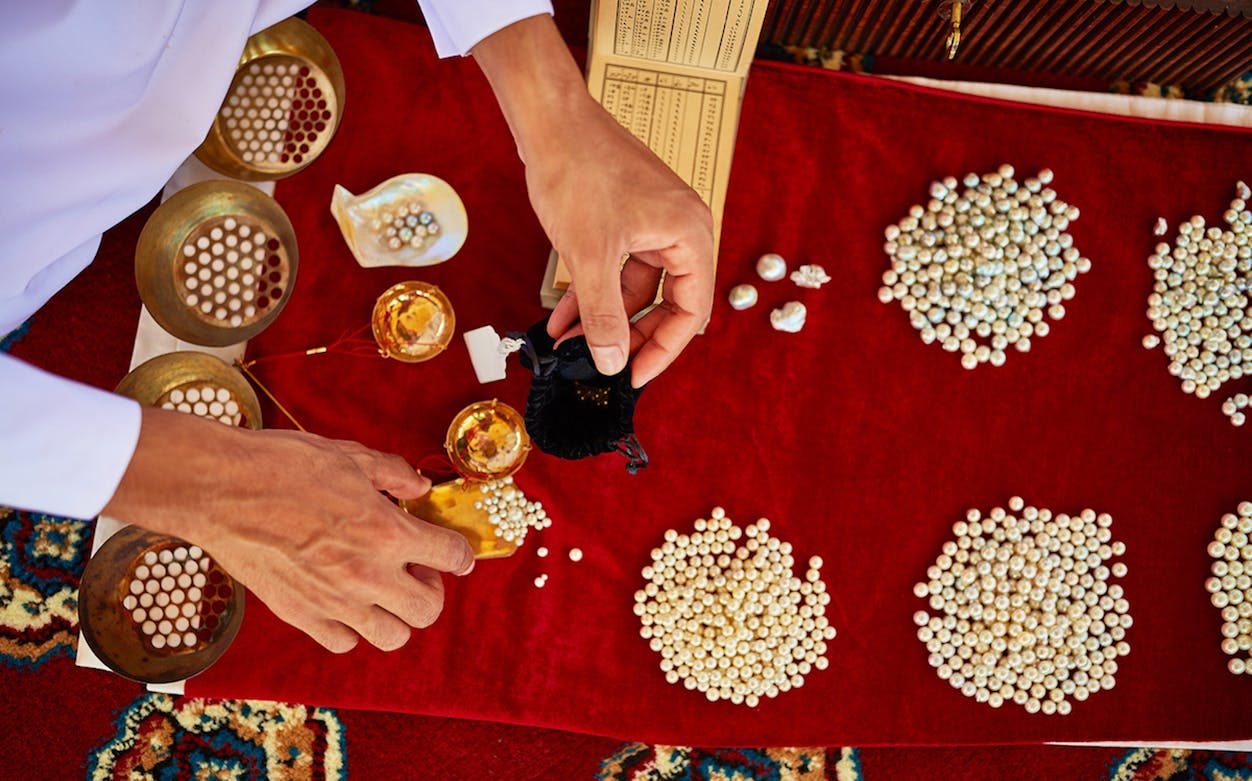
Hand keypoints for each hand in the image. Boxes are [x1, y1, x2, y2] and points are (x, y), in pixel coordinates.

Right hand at [103, 407, 473, 652]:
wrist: (221, 489)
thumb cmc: (283, 466)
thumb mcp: (351, 456)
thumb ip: (394, 475)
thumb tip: (419, 488)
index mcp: (387, 533)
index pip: (453, 557)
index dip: (459, 553)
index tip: (454, 551)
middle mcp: (367, 576)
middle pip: (429, 609)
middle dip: (432, 588)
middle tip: (415, 567)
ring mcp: (333, 602)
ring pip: (392, 637)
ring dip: (397, 615)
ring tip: (382, 588)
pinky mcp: (300, 615)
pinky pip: (343, 642)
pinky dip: (352, 627)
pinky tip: (344, 599)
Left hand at [472, 16, 713, 386]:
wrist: (549, 120)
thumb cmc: (579, 171)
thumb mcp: (590, 257)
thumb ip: (603, 316)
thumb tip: (612, 362)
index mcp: (689, 234)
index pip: (691, 310)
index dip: (663, 349)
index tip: (633, 375)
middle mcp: (679, 229)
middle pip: (666, 303)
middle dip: (629, 336)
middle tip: (604, 365)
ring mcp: (652, 223)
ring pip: (635, 289)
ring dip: (603, 317)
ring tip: (570, 346)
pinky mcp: (627, 218)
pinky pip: (616, 268)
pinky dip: (592, 293)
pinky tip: (562, 318)